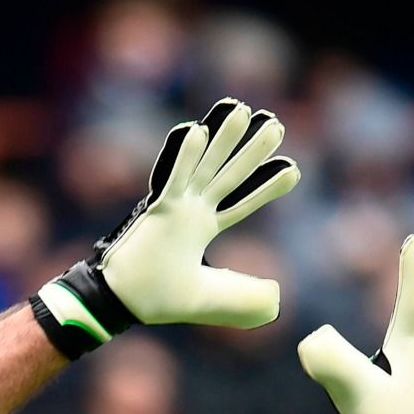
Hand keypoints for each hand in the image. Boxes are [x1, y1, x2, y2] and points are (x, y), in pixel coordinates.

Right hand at [30, 99, 300, 357]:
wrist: (121, 303)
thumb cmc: (157, 299)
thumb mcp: (210, 299)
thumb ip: (244, 297)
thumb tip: (278, 298)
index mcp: (201, 228)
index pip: (241, 203)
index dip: (266, 187)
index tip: (292, 169)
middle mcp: (191, 212)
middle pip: (229, 175)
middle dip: (252, 151)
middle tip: (276, 125)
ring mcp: (174, 207)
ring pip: (206, 166)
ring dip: (224, 139)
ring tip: (244, 111)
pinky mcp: (157, 210)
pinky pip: (173, 178)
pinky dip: (185, 156)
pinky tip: (198, 130)